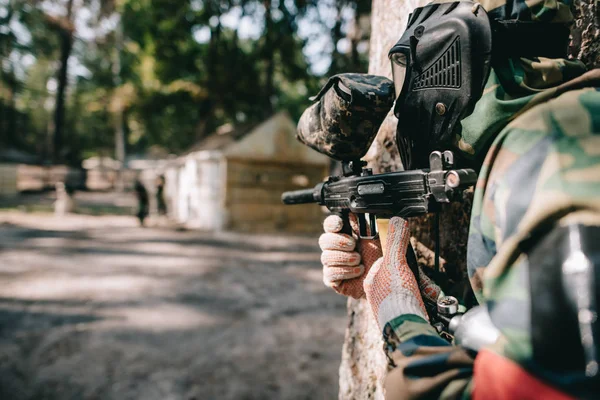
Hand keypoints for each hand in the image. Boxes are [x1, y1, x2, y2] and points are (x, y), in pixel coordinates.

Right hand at [318, 214, 382, 298]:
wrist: (384, 282)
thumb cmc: (379, 259)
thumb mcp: (375, 240)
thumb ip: (365, 227)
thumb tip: (353, 213)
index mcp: (344, 235)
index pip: (330, 225)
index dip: (332, 223)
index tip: (340, 224)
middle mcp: (334, 249)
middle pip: (324, 240)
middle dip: (339, 242)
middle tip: (353, 245)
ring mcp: (332, 264)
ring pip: (326, 257)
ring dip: (345, 258)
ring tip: (359, 261)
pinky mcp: (332, 279)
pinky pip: (330, 273)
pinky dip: (345, 271)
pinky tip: (358, 272)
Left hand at [363, 216, 427, 330]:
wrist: (406, 329)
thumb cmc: (398, 297)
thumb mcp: (397, 264)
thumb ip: (396, 242)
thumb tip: (397, 219)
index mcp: (372, 280)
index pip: (386, 262)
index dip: (398, 257)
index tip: (408, 260)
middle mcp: (376, 294)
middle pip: (395, 277)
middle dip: (409, 277)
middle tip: (418, 281)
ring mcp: (386, 307)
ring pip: (403, 292)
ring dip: (415, 291)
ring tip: (421, 293)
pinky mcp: (397, 319)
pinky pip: (408, 305)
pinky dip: (417, 302)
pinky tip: (421, 304)